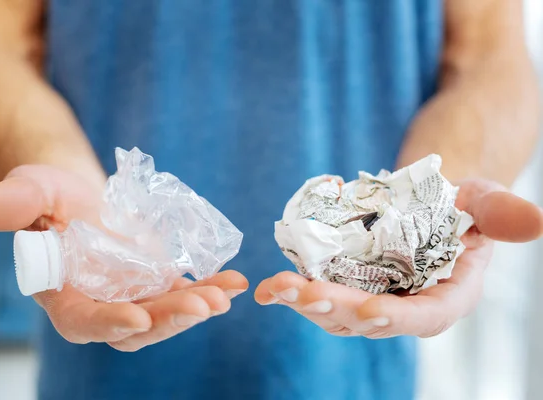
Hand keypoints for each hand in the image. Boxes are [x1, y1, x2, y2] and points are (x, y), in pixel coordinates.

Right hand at [0, 165, 247, 350]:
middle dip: (169, 319)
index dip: (107, 323)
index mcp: (64, 295)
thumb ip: (12, 203)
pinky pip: (186, 291)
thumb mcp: (30, 191)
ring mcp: (133, 297)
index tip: (138, 318)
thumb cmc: (49, 195)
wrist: (80, 197)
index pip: (83, 322)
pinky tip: (235, 281)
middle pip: (136, 326)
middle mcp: (102, 305)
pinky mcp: (158, 283)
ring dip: (197, 307)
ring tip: (227, 293)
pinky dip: (211, 288)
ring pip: (166, 314)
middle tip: (203, 304)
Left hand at [255, 179, 542, 337]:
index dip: (398, 318)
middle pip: (369, 319)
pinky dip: (293, 290)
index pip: (424, 317)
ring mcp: (369, 296)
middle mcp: (403, 305)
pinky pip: (317, 291)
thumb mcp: (481, 199)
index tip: (368, 311)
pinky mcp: (342, 283)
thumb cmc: (455, 202)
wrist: (421, 199)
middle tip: (304, 294)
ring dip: (304, 302)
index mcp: (444, 297)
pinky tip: (269, 286)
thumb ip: (500, 212)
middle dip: (336, 309)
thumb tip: (536, 222)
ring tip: (276, 288)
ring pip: (335, 312)